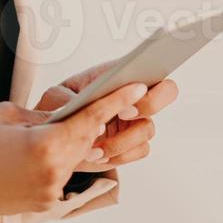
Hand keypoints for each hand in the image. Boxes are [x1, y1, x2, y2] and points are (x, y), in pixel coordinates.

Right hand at [0, 82, 148, 221]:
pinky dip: (63, 158)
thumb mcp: (9, 116)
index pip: (90, 118)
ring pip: (77, 156)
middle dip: (99, 119)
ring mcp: (51, 189)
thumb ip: (46, 114)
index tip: (137, 88)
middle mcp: (54, 171)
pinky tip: (53, 146)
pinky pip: (64, 172)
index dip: (116, 101)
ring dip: (79, 139)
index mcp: (46, 145)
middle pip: (89, 138)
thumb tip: (70, 114)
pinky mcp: (45, 201)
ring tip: (77, 121)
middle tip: (116, 97)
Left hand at [34, 63, 178, 170]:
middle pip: (167, 93)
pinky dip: (119, 156)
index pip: (154, 66)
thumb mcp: (55, 97)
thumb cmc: (59, 105)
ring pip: (148, 130)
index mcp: (121, 74)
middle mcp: (135, 94)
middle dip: (149, 106)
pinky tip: (97, 156)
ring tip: (94, 149)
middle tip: (123, 115)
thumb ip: (66, 101)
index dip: (148, 84)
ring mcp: (136, 119)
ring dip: (122, 141)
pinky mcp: (131, 143)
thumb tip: (81, 114)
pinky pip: (139, 151)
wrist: (55, 131)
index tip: (127, 103)